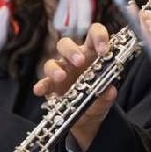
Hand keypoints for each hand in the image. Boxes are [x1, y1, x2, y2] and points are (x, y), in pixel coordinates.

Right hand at [34, 24, 115, 151]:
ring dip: (55, 68)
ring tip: (61, 77)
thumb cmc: (97, 99)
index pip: (93, 34)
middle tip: (80, 62)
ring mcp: (61, 71)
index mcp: (92, 53)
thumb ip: (108, 96)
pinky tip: (39, 90)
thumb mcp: (105, 99)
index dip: (99, 37)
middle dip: (72, 51)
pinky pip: (44, 82)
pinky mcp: (51, 86)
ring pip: (52, 61)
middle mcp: (74, 59)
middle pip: (66, 44)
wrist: (87, 117)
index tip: (103, 50)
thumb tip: (110, 90)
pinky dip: (41, 85)